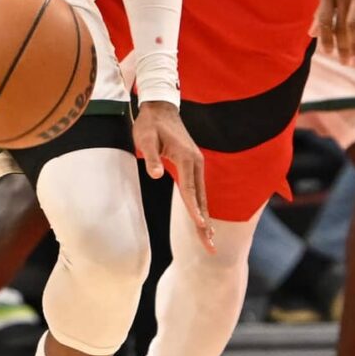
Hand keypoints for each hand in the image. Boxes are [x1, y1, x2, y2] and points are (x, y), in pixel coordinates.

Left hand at [133, 100, 212, 251]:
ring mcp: (197, 164)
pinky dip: (201, 207)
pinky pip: (198, 191)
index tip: (201, 226)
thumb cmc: (150, 124)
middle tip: (210, 247)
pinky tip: (202, 221)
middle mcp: (196, 163)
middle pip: (201, 199)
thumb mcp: (145, 138)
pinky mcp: (193, 165)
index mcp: (186, 158)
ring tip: (209, 241)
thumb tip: (155, 174)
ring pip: (202, 197)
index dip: (194, 210)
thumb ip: (150, 157)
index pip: (190, 190)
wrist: (160, 108)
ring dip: (205, 219)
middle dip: (205, 224)